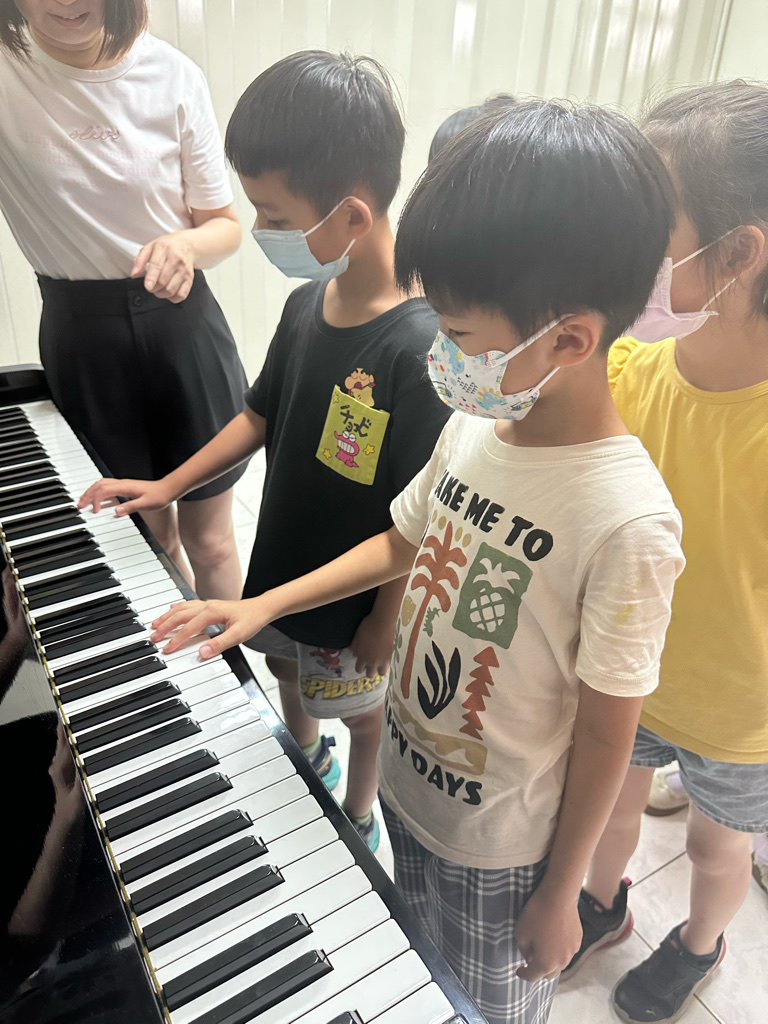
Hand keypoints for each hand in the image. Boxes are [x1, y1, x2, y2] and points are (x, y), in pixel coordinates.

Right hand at [78, 477, 175, 514]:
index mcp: (125, 487)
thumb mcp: (146, 504)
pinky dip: (98, 492)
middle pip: (98, 485)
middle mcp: (122, 483)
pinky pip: (107, 487)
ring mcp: (123, 484)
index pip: (104, 490)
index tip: (94, 511)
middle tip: (80, 505)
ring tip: (84, 502)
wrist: (167, 489)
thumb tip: (116, 511)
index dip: (96, 500)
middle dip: (87, 494)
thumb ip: (131, 507)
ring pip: (101, 484)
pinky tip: (97, 500)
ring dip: (91, 492)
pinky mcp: (125, 487)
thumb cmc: (158, 496)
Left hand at [132, 231, 194, 302]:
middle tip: (151, 287)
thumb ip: (140, 260)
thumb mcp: (150, 247)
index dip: (151, 278)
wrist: (187, 245)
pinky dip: (173, 298)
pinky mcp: (190, 278)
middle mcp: (176, 259)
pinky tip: (169, 293)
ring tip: (158, 290)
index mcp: (164, 248)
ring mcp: (184, 270)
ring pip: (171, 289)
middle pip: (163, 280)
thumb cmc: (167, 247)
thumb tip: (134, 274)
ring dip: (162, 294)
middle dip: (154, 288)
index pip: (157, 265)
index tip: (147, 286)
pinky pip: (182, 294)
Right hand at [151, 597, 270, 658]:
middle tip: (153, 637)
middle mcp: (207, 605)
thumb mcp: (238, 635)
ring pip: (181, 608)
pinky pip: (188, 605)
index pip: (189, 627)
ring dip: (167, 616)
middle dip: (165, 626)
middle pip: (180, 615)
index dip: (177, 639)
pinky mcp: (209, 605)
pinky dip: (176, 608)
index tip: (167, 649)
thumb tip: (202, 653)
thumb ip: (219, 644)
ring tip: (155, 624)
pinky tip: (171, 609)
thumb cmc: (252, 619)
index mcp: (212, 612)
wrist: (262, 608)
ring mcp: (207, 604)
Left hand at [350, 611, 394, 677]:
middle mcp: (372, 661)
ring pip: (381, 673)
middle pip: (370, 675)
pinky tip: (385, 657)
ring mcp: (383, 659)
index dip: (359, 667)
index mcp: (362, 657)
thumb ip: (355, 648)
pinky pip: (389, 665)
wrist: (382, 622)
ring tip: (379, 663)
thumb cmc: (367, 627)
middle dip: (369, 671)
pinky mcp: (391, 655)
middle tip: (370, 664)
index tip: (361, 662)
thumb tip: (354, 654)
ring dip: (379, 669)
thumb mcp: (356, 637)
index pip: (359, 669)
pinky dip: (386, 663)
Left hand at [514, 884, 582, 981]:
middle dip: (539, 971)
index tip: (519, 970)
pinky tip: (554, 938)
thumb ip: (523, 949)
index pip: (532, 977)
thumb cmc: (537, 914)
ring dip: (551, 961)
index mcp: (545, 964)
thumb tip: (529, 956)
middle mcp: (561, 962)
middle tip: (531, 960)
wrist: (558, 896)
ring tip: (543, 949)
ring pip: (559, 964)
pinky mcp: (578, 940)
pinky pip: (567, 951)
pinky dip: (559, 950)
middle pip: (548, 974)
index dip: (523, 974)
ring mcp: (572, 952)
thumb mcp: (520, 932)